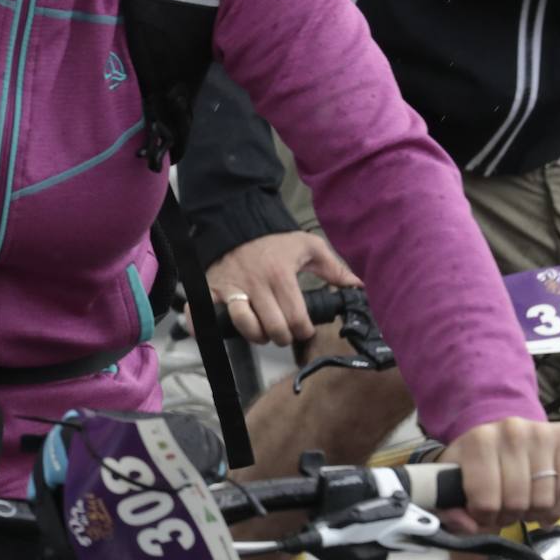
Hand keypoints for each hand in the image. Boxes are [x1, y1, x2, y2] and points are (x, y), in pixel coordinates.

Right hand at [200, 231, 361, 345]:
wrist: (237, 222)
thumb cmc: (275, 239)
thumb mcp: (308, 247)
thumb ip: (334, 268)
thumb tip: (359, 287)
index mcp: (281, 276)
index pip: (297, 319)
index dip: (304, 331)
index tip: (305, 329)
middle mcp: (256, 285)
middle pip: (273, 329)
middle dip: (283, 337)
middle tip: (285, 332)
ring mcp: (231, 288)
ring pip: (244, 326)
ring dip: (256, 336)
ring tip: (262, 333)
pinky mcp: (211, 288)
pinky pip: (200, 313)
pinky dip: (201, 327)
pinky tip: (213, 331)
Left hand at [443, 419, 559, 532]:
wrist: (498, 437)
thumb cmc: (474, 464)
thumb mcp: (450, 483)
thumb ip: (448, 510)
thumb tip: (468, 526)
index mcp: (478, 440)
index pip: (485, 501)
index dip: (484, 517)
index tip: (482, 512)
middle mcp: (511, 431)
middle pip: (517, 502)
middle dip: (508, 516)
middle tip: (504, 509)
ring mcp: (541, 433)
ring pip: (543, 500)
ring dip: (532, 513)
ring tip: (522, 504)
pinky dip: (556, 507)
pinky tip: (544, 505)